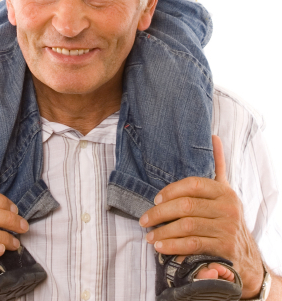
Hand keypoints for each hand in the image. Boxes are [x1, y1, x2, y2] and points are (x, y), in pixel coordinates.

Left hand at [139, 136, 263, 298]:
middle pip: (187, 206)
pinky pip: (192, 245)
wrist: (246, 253)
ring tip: (149, 236)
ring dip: (164, 232)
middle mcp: (228, 208)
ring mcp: (227, 228)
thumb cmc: (227, 217)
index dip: (171, 190)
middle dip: (161, 213)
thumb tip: (214, 137)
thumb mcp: (225, 191)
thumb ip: (218, 166)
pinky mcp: (223, 248)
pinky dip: (173, 246)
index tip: (155, 198)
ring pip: (187, 227)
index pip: (193, 184)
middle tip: (145, 219)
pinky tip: (160, 246)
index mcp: (224, 191)